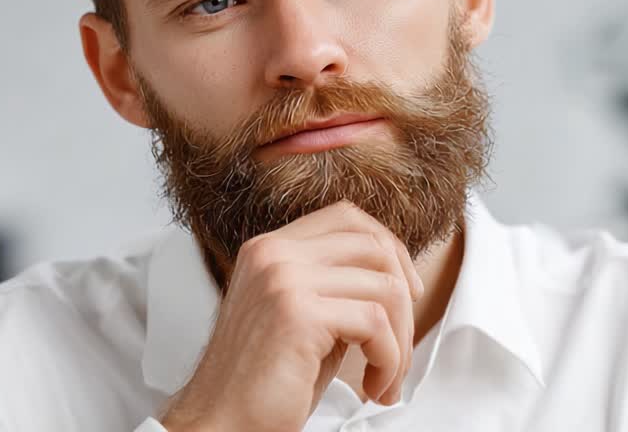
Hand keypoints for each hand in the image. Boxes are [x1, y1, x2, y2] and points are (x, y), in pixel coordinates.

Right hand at [158, 200, 424, 431]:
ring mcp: (283, 279)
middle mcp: (273, 253)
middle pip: (373, 245)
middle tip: (401, 345)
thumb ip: (335, 287)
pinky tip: (373, 385)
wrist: (221, 424)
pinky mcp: (298, 313)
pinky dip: (389, 359)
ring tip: (385, 376)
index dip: (390, 249)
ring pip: (384, 286)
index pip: (347, 217)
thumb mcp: (301, 317)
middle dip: (404, 299)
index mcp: (269, 248)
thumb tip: (397, 278)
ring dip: (400, 340)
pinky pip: (375, 322)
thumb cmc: (263, 384)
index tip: (406, 292)